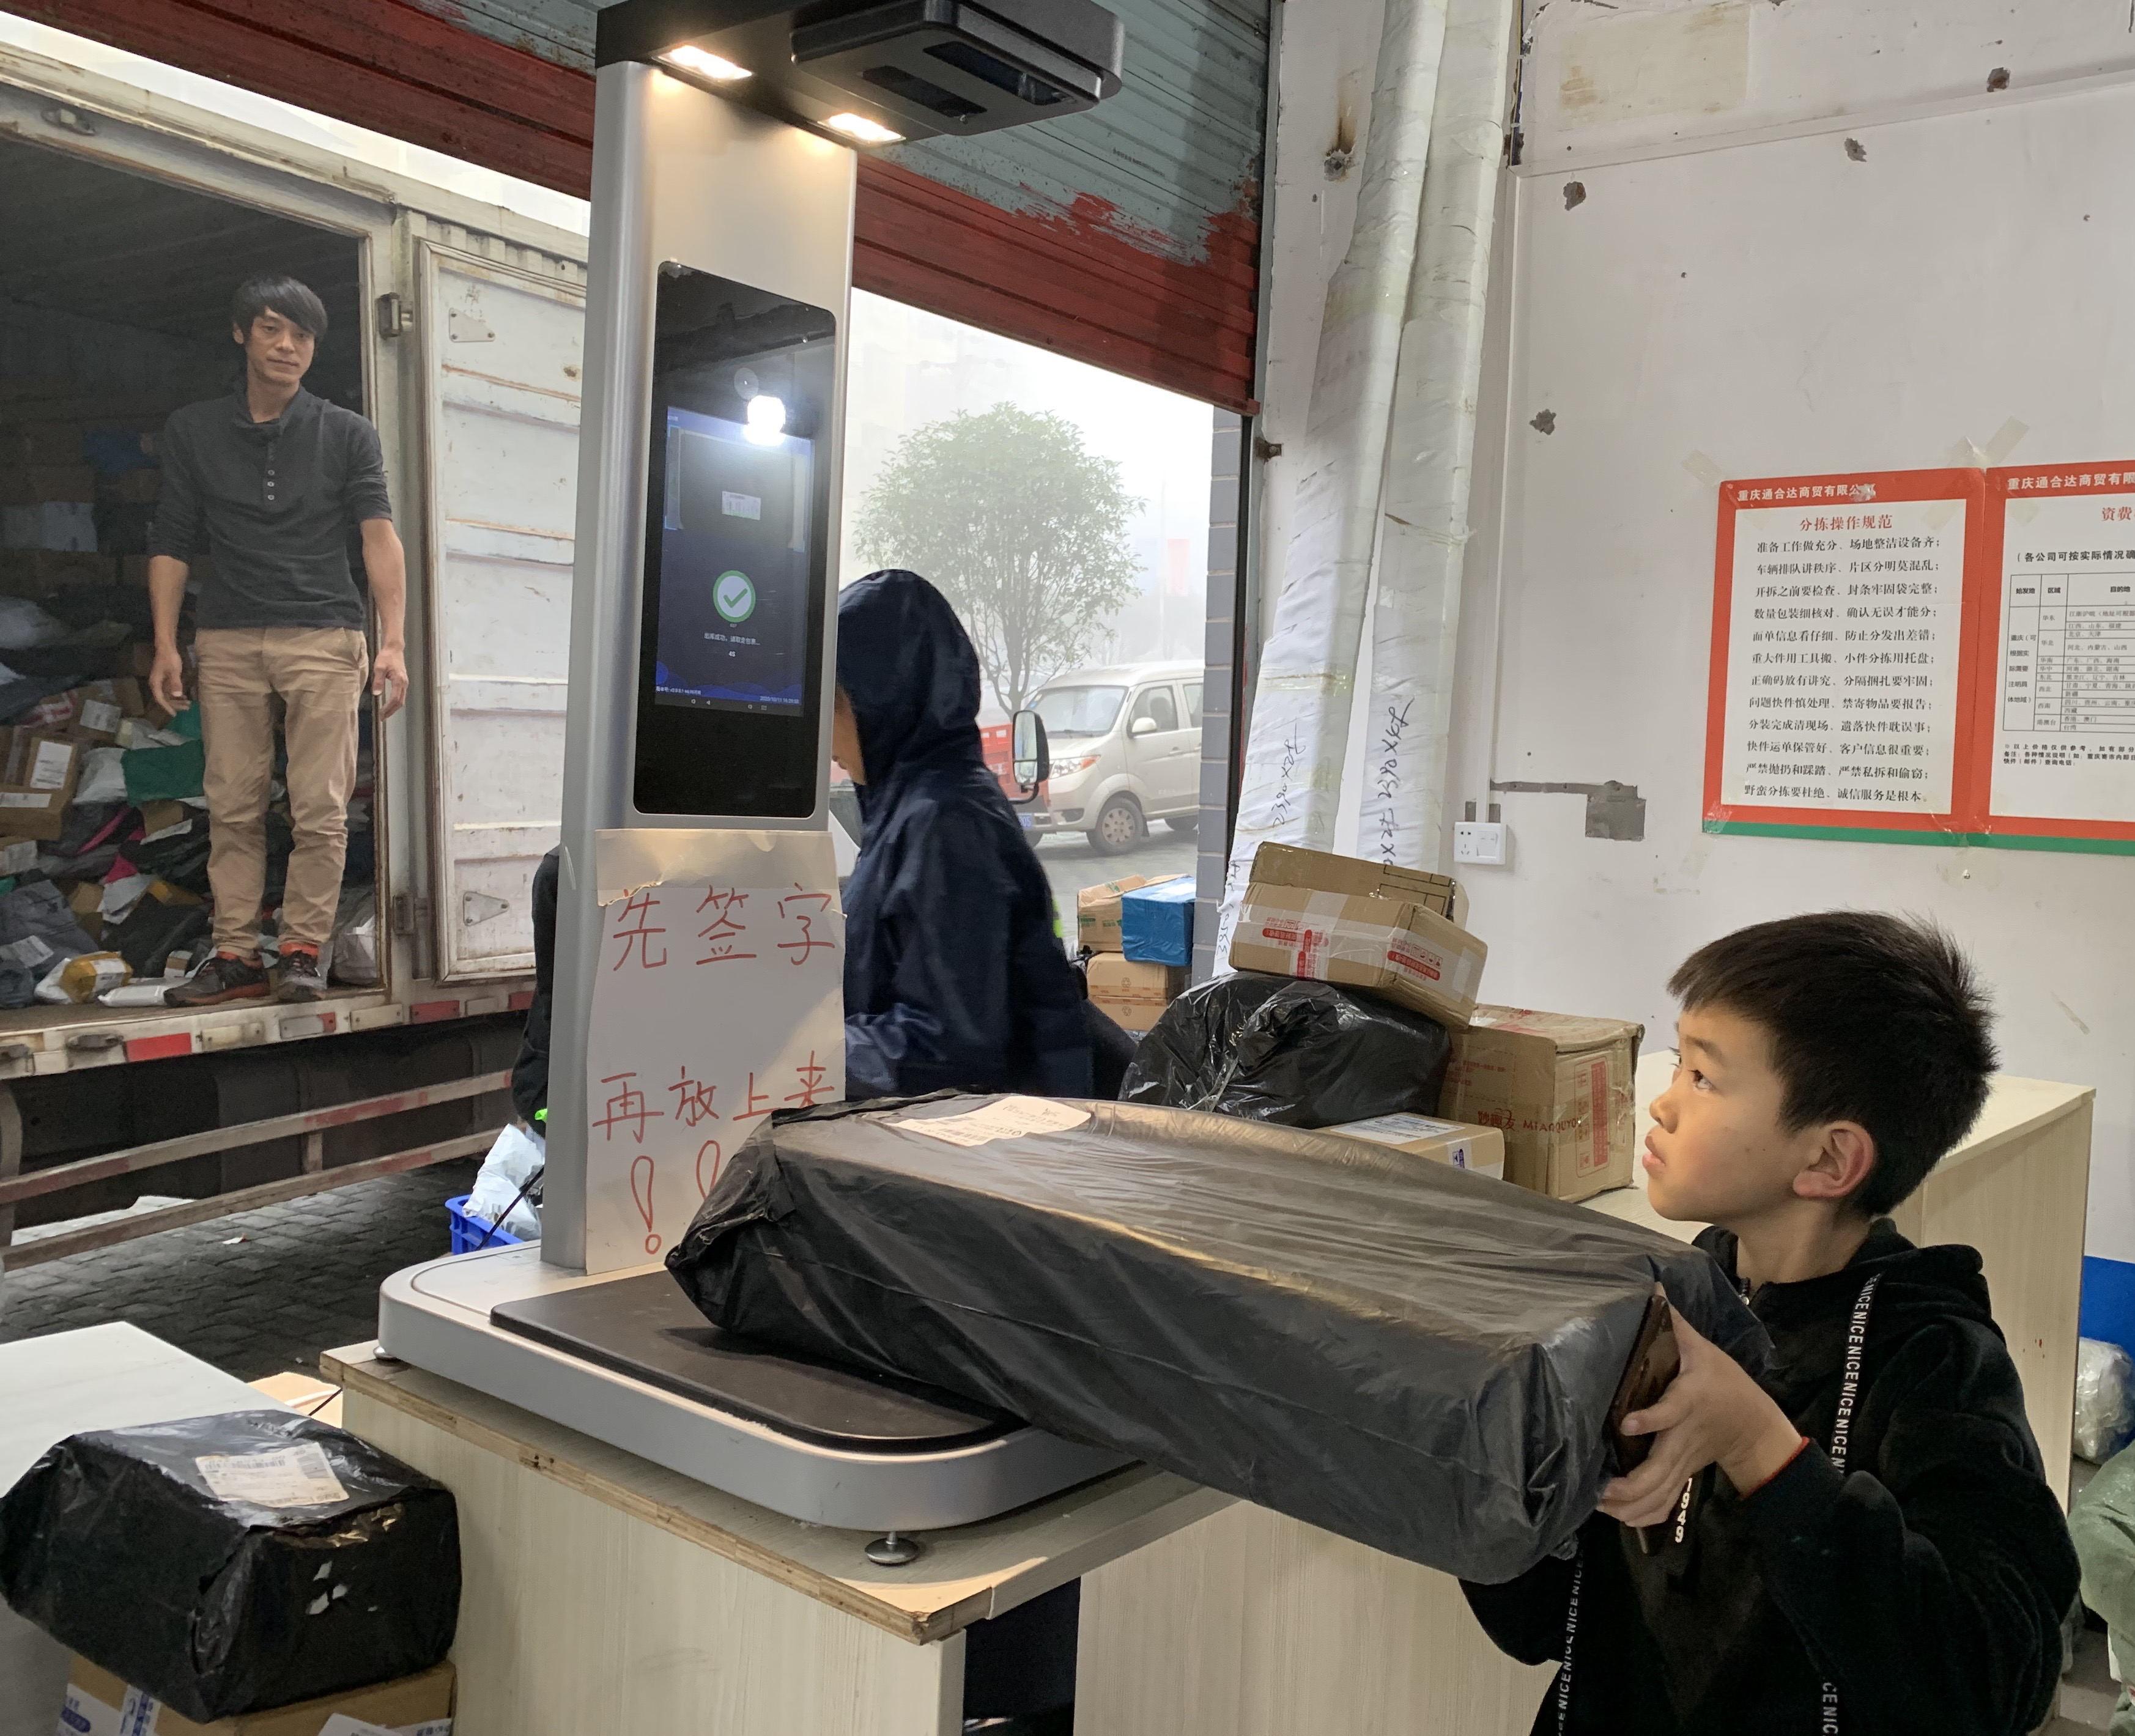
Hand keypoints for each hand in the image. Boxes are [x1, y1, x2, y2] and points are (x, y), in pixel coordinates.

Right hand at [149, 646, 188, 714]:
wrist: (166, 648)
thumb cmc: (169, 659)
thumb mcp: (174, 671)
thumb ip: (175, 683)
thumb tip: (177, 695)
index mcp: (155, 684)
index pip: (160, 699)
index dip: (167, 707)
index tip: (174, 714)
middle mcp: (156, 685)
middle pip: (165, 699)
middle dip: (176, 704)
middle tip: (187, 708)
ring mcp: (160, 682)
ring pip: (168, 695)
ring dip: (177, 700)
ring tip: (188, 704)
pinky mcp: (165, 680)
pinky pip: (170, 690)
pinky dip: (177, 694)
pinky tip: (184, 696)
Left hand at [372, 645, 408, 719]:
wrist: (394, 649)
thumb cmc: (386, 657)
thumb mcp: (379, 668)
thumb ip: (378, 681)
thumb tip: (377, 694)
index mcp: (399, 680)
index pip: (395, 699)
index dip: (388, 708)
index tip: (381, 713)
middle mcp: (404, 683)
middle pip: (400, 702)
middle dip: (391, 711)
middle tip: (382, 717)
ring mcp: (405, 683)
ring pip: (401, 700)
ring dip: (394, 708)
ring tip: (385, 713)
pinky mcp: (403, 682)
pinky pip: (401, 696)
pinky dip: (395, 703)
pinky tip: (389, 705)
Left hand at [1598, 1309, 1803, 1527]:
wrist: (1754, 1425)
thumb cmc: (1722, 1381)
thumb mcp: (1701, 1348)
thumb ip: (1672, 1322)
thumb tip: (1650, 1286)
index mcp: (1689, 1403)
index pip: (1672, 1412)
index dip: (1652, 1420)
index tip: (1626, 1424)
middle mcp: (1683, 1439)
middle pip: (1659, 1473)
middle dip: (1626, 1486)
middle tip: (1594, 1486)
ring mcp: (1683, 1463)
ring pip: (1658, 1496)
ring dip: (1628, 1507)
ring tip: (1596, 1502)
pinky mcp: (1681, 1477)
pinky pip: (1662, 1505)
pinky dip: (1639, 1516)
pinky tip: (1613, 1513)